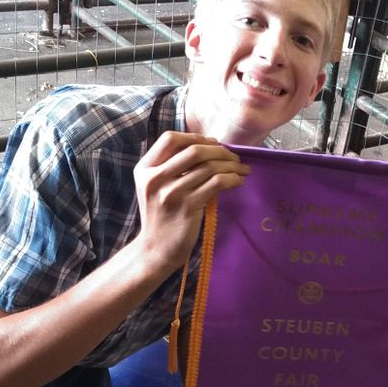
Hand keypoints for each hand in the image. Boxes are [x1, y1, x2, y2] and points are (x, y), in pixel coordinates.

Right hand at [132, 132, 250, 271]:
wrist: (155, 250)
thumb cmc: (161, 216)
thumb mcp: (155, 187)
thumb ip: (170, 166)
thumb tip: (208, 145)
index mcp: (145, 169)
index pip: (170, 139)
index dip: (195, 137)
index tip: (213, 143)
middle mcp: (155, 178)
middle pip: (194, 150)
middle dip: (220, 150)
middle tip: (234, 157)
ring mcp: (171, 193)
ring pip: (209, 167)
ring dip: (231, 165)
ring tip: (242, 169)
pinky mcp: (187, 207)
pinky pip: (217, 183)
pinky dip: (232, 178)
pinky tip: (238, 181)